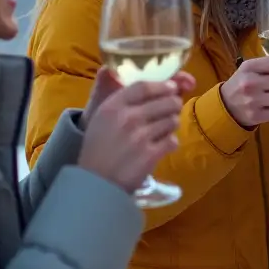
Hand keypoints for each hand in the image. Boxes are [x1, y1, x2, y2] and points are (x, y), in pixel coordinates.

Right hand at [76, 68, 193, 191]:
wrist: (95, 183)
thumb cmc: (98, 148)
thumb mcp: (102, 118)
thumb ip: (124, 101)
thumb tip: (156, 87)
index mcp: (113, 106)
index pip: (145, 86)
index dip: (163, 85)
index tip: (172, 87)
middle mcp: (128, 118)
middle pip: (167, 101)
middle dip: (173, 105)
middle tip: (171, 110)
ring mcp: (141, 137)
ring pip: (173, 120)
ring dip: (171, 125)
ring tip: (162, 131)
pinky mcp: (151, 155)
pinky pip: (173, 141)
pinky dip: (170, 143)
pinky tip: (161, 147)